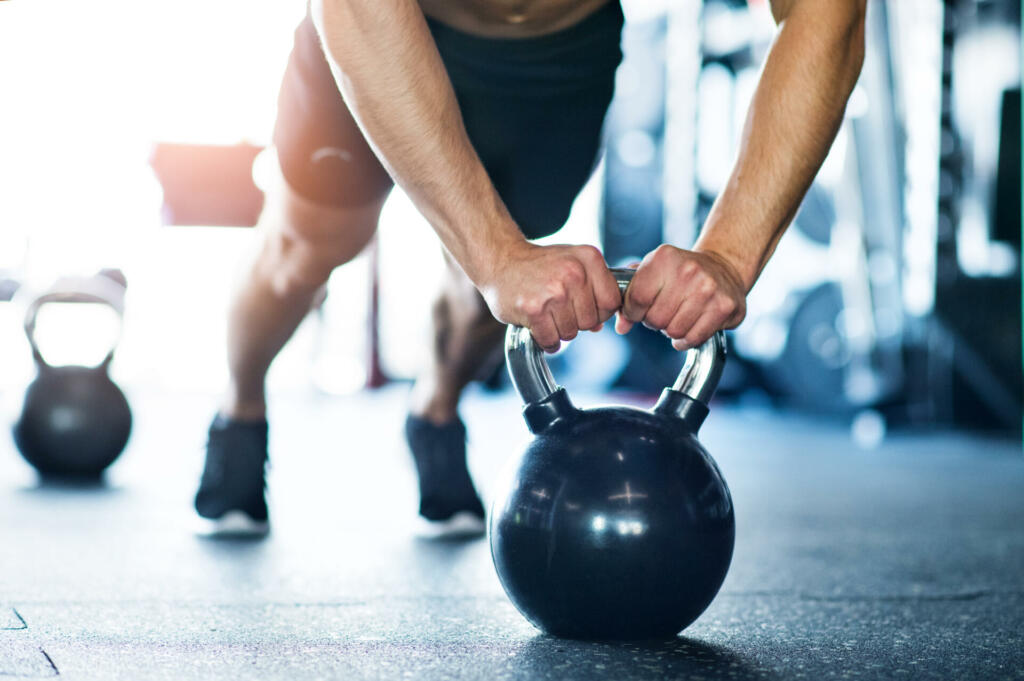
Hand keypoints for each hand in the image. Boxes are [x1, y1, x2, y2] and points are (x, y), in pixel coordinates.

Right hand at [479, 242, 621, 352]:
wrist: (501, 261)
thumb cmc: (540, 265)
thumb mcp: (573, 263)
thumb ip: (594, 289)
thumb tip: (600, 325)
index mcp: (589, 258)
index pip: (611, 302)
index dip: (599, 311)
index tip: (584, 307)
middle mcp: (574, 273)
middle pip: (591, 321)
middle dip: (577, 322)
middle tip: (559, 310)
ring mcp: (553, 292)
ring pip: (571, 333)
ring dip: (559, 330)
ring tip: (546, 314)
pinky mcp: (533, 310)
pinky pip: (551, 340)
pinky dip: (546, 340)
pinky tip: (538, 326)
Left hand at [615, 245, 745, 349]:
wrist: (723, 267)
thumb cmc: (680, 273)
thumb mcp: (652, 273)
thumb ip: (629, 297)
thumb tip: (622, 327)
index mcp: (664, 257)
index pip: (636, 298)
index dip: (633, 312)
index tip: (638, 311)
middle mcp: (688, 270)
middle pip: (655, 319)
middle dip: (654, 321)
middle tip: (664, 312)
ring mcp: (708, 289)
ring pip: (674, 331)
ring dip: (671, 330)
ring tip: (678, 316)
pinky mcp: (724, 306)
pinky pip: (693, 338)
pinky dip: (687, 340)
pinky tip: (690, 326)